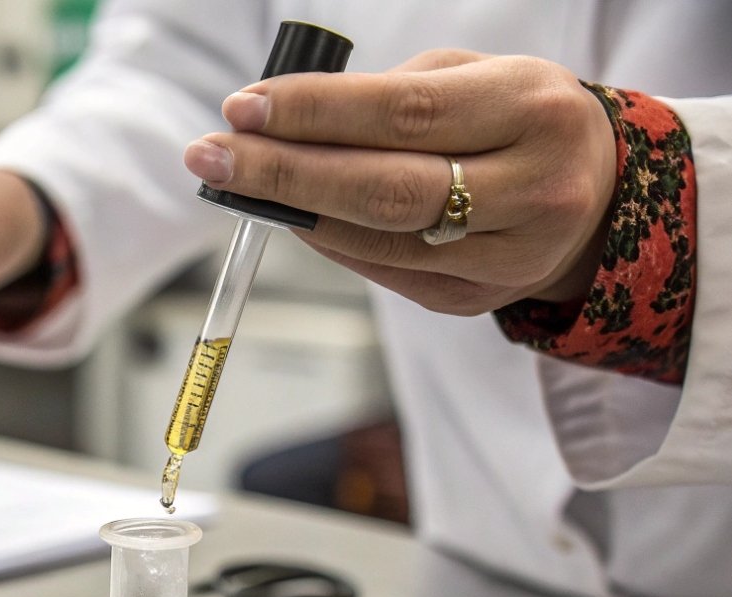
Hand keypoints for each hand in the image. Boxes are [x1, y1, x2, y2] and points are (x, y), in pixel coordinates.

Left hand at [183, 51, 617, 314]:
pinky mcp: (475, 301)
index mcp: (534, 111)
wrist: (600, 196)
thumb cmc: (517, 120)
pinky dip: (328, 244)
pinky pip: (384, 273)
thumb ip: (387, 95)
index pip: (404, 115)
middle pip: (385, 190)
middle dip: (284, 173)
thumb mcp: (474, 79)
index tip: (243, 108)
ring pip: (378, 241)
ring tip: (236, 183)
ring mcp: (507, 257)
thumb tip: (280, 121)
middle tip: (211, 155)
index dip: (315, 114)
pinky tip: (291, 219)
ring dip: (293, 214)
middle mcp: (532, 190)